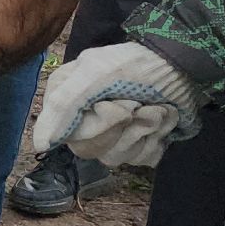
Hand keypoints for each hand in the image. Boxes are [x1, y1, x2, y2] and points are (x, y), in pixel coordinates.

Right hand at [30, 43, 204, 167]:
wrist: (184, 66)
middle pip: (94, 151)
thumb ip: (62, 106)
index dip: (100, 125)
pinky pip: (143, 159)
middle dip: (126, 128)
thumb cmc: (138, 65)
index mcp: (67, 100)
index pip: (71, 137)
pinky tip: (163, 119)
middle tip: (139, 104)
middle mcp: (85, 120)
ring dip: (145, 130)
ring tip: (156, 108)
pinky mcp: (139, 143)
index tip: (119, 105)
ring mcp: (113, 134)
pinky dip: (158, 139)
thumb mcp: (94, 75)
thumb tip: (40, 145)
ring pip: (119, 157)